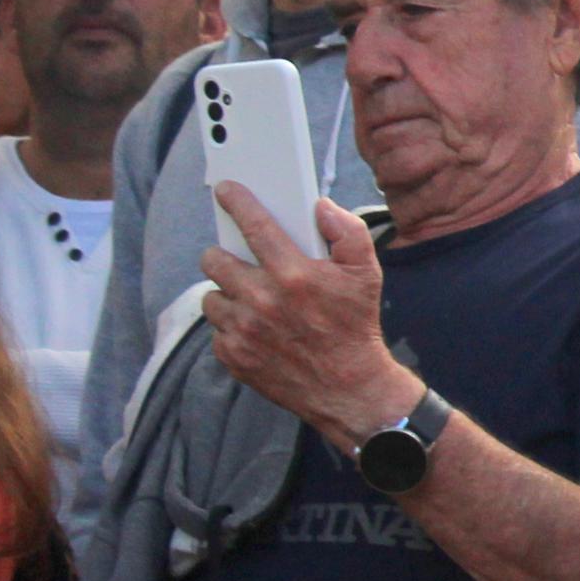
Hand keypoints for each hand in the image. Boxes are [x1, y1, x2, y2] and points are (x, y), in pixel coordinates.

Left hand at [203, 192, 411, 449]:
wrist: (349, 390)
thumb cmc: (356, 327)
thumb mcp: (367, 273)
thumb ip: (347, 231)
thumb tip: (321, 206)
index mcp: (294, 274)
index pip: (254, 226)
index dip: (236, 202)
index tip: (225, 190)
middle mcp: (262, 300)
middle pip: (216, 260)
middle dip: (224, 254)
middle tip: (241, 259)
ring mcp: (243, 331)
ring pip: (211, 296)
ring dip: (227, 292)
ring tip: (251, 297)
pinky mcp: (233, 356)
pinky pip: (216, 328)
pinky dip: (231, 324)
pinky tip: (255, 326)